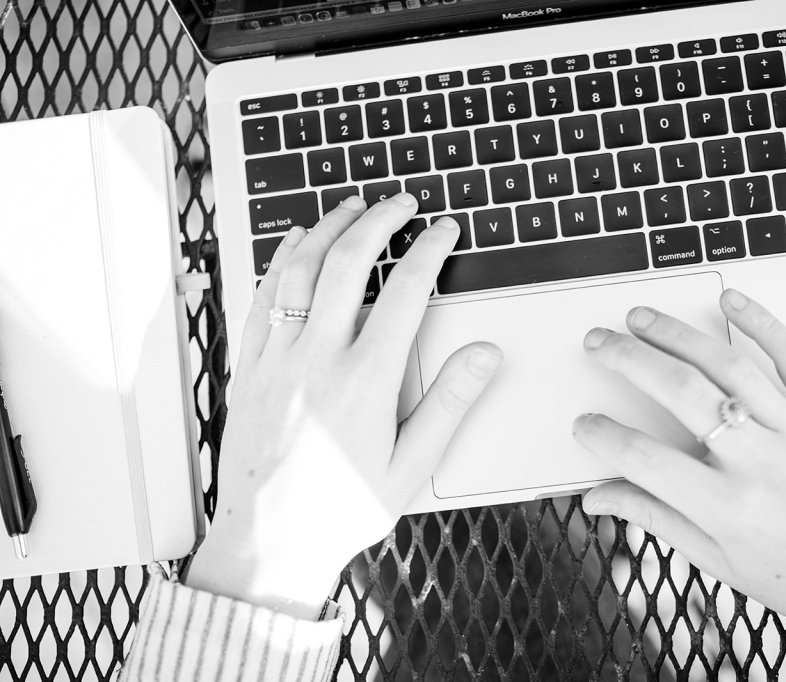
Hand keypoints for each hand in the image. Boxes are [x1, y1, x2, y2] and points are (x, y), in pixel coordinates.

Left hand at [186, 194, 501, 618]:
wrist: (270, 543)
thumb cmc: (342, 510)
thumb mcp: (411, 465)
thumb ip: (450, 403)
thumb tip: (485, 354)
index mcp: (366, 380)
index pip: (406, 291)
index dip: (430, 249)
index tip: (445, 229)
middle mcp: (317, 359)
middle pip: (349, 263)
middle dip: (379, 220)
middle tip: (402, 202)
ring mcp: (277, 359)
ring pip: (298, 269)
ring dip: (328, 228)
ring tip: (351, 206)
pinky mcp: (248, 368)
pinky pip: (261, 297)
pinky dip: (280, 260)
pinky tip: (293, 245)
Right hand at [573, 290, 785, 681]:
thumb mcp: (716, 559)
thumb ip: (655, 518)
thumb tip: (599, 497)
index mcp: (727, 508)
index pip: (644, 459)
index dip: (603, 435)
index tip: (585, 422)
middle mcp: (761, 463)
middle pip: (681, 391)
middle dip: (629, 360)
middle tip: (599, 343)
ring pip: (729, 366)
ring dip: (678, 334)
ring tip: (642, 319)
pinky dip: (762, 323)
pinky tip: (732, 301)